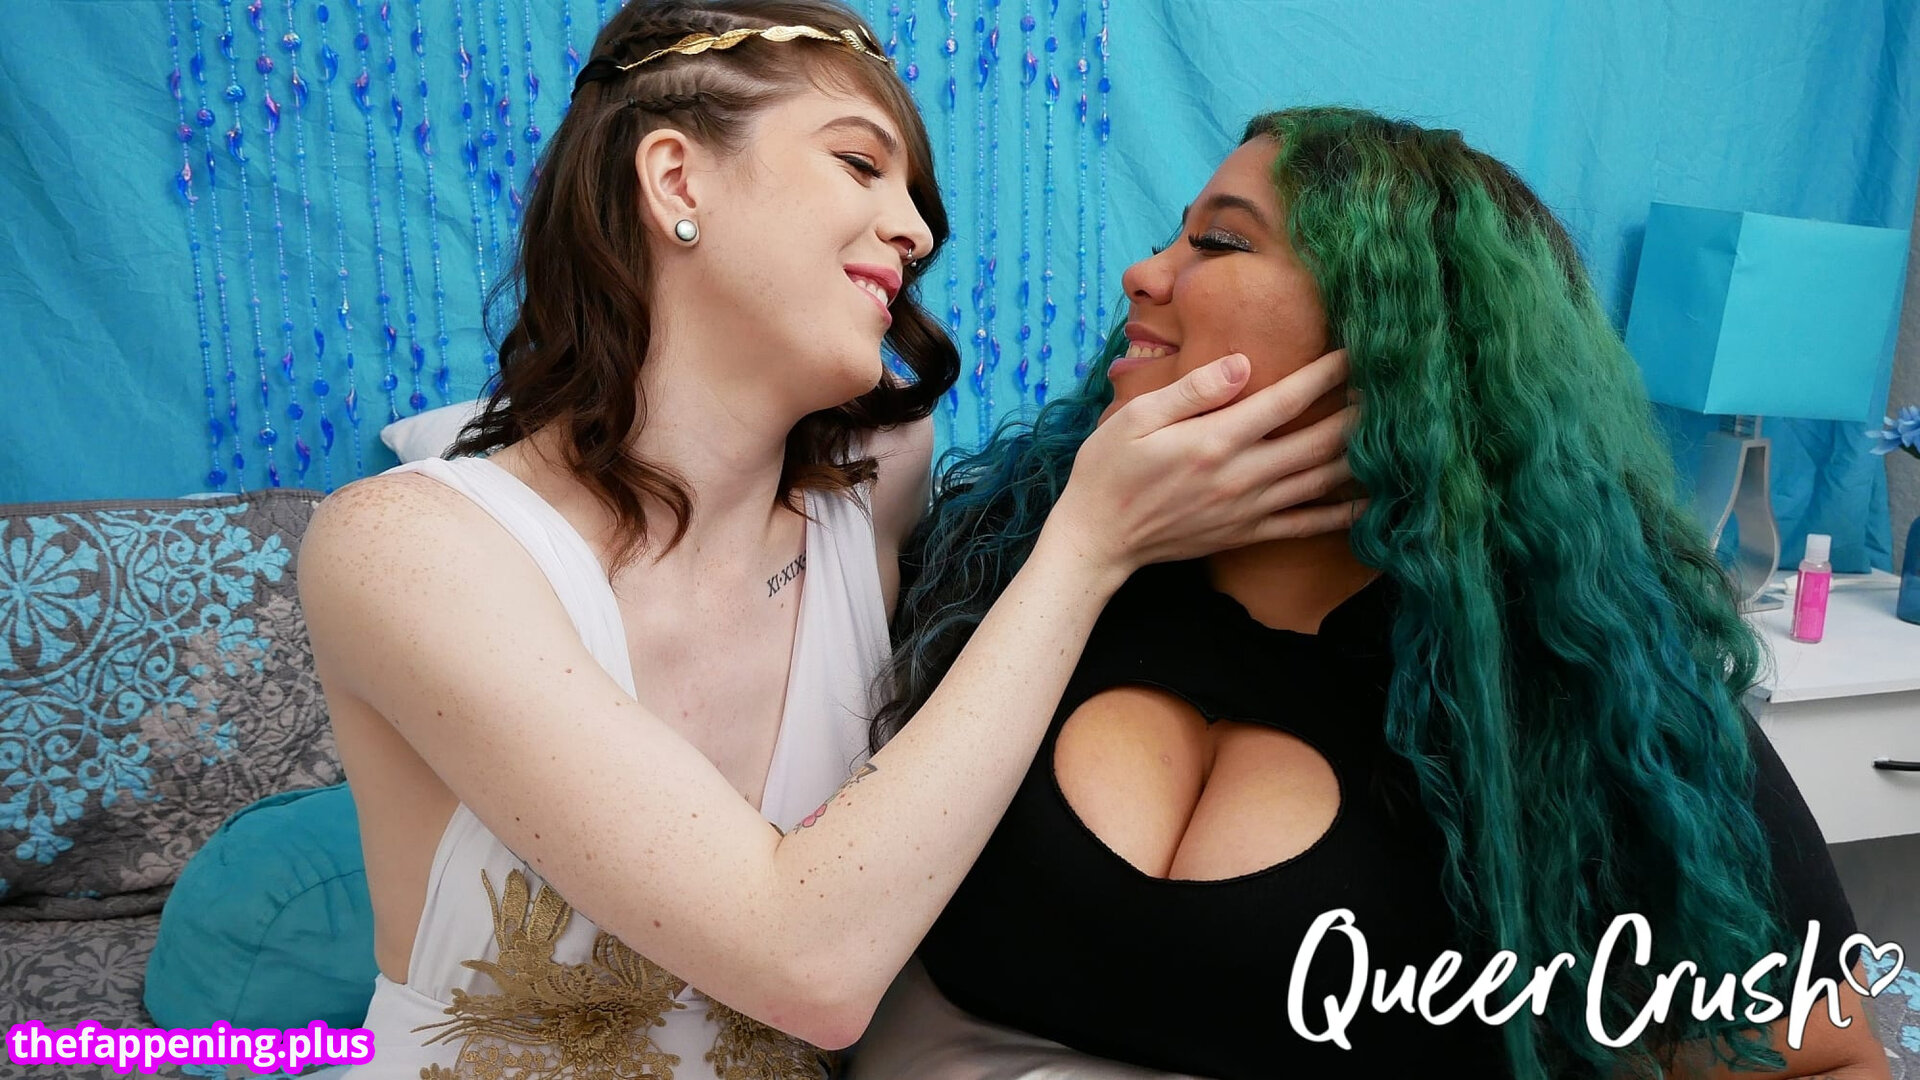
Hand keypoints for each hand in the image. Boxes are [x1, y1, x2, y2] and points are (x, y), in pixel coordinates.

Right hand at [1047, 349, 1361, 576]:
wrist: (1098, 538)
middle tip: (1392, 388)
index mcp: (1216, 440)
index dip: (1326, 374)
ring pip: (1320, 482)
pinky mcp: (1247, 533)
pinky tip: (1373, 501)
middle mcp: (1241, 476)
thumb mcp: (1136, 417)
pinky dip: (1342, 514)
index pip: (1286, 400)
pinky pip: (1305, 525)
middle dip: (1358, 412)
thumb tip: (1242, 364)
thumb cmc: (1109, 469)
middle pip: (1319, 442)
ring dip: (1360, 456)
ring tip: (1394, 433)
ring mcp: (1248, 509)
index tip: (1356, 350)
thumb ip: (1193, 390)